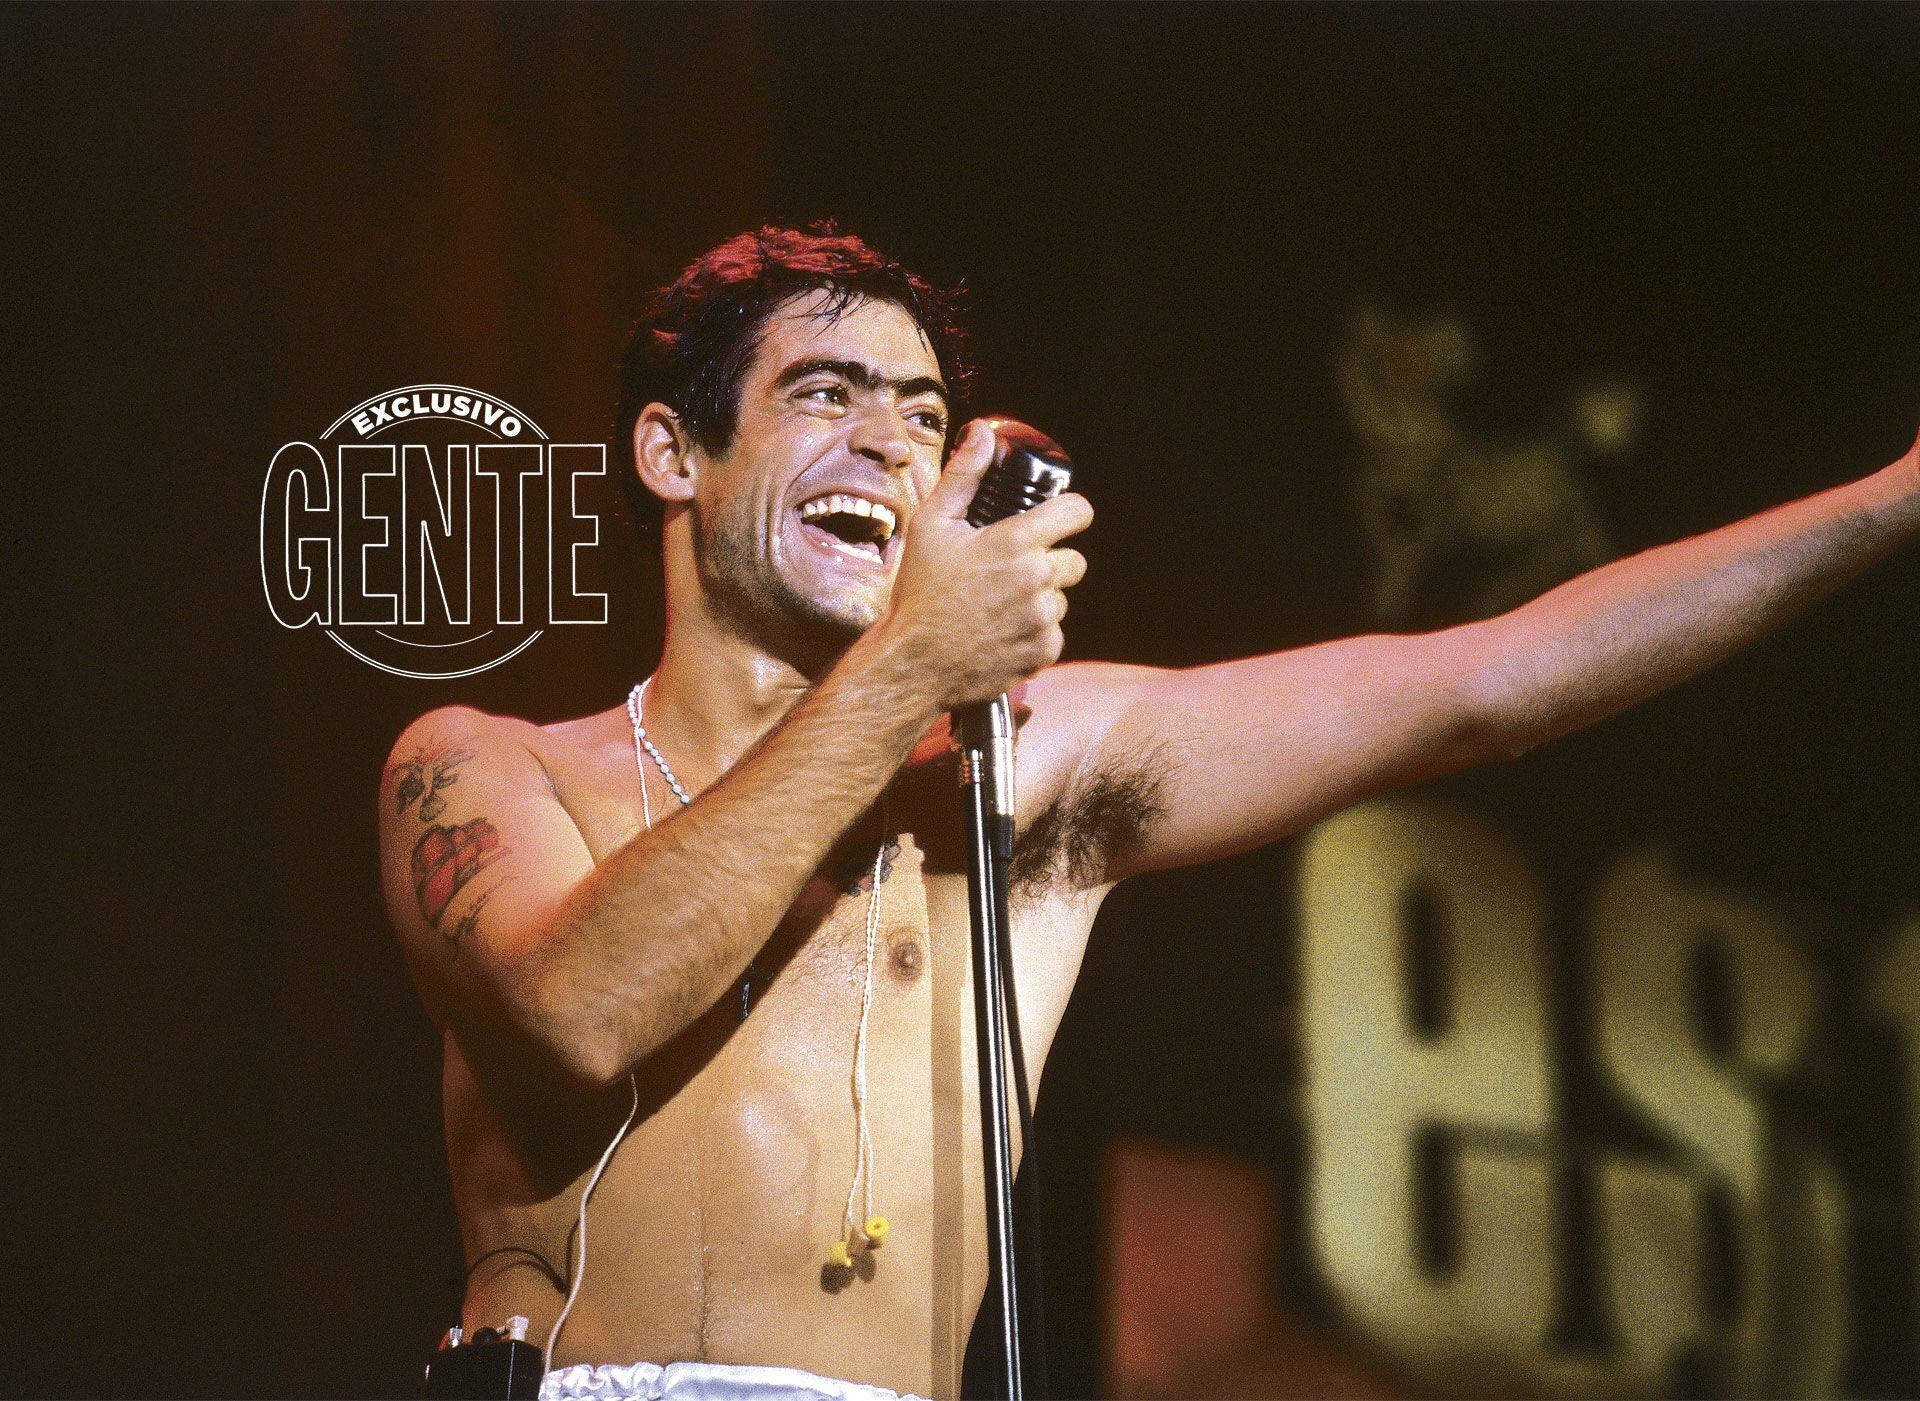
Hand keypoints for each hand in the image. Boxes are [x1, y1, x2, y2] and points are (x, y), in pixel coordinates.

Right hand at [876, 418, 1092, 709]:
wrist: (914, 662)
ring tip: (998, 605)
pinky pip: (1054, 632)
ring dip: (1040, 599)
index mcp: (1016, 542)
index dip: (1069, 513)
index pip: (1078, 512)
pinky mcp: (1045, 650)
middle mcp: (1038, 579)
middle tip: (1011, 571)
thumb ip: (963, 475)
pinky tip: (1001, 631)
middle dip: (1050, 562)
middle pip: (1075, 560)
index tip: (1057, 520)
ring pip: (1061, 598)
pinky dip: (1034, 632)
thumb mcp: (932, 525)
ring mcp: (1044, 618)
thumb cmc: (919, 592)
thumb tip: (984, 433)